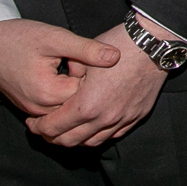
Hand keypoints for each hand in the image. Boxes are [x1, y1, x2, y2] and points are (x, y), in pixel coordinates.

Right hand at [0, 19, 120, 116]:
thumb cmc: (18, 36)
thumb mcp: (56, 38)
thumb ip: (86, 50)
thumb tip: (116, 57)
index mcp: (48, 94)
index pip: (86, 94)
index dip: (92, 75)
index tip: (87, 59)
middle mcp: (39, 109)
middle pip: (77, 104)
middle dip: (85, 85)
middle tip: (82, 64)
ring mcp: (32, 110)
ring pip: (66, 107)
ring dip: (74, 90)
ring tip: (74, 69)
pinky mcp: (28, 106)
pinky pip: (54, 106)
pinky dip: (63, 94)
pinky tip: (65, 75)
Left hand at [24, 20, 169, 146]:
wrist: (153, 44)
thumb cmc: (118, 46)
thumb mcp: (82, 57)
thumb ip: (67, 77)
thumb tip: (62, 84)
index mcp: (86, 105)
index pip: (53, 127)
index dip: (38, 127)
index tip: (33, 122)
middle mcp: (104, 119)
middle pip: (70, 141)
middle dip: (52, 137)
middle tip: (45, 128)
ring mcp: (122, 120)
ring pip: (92, 142)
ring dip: (75, 138)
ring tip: (67, 129)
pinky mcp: (136, 116)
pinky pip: (113, 135)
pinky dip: (98, 134)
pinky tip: (92, 125)